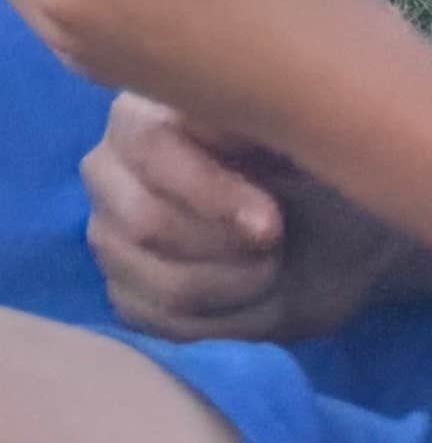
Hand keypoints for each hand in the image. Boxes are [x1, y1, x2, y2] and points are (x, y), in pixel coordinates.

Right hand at [86, 90, 420, 341]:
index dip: (209, 193)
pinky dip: (228, 325)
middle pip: (145, 225)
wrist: (336, 241)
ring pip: (165, 285)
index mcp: (141, 117)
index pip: (146, 147)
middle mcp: (107, 171)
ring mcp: (107, 236)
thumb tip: (223, 131)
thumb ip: (256, 126)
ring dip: (242, 288)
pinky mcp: (124, 293)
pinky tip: (251, 298)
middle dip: (232, 250)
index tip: (271, 225)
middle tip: (278, 245)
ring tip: (272, 270)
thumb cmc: (315, 180)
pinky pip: (167, 326)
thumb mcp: (299, 142)